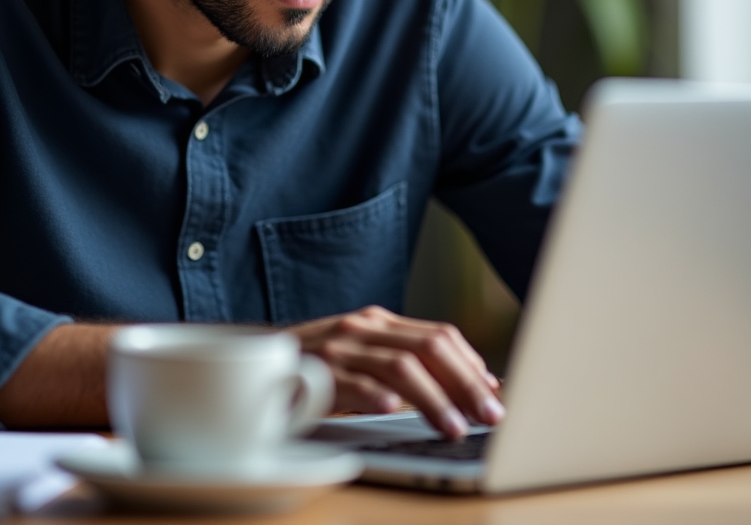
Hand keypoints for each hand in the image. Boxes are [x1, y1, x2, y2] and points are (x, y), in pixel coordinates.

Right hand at [289, 305, 503, 438]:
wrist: (256, 362)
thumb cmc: (317, 367)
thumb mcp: (364, 356)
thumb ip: (407, 362)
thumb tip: (472, 383)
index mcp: (378, 323)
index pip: (438, 334)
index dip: (471, 364)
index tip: (494, 394)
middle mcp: (362, 328)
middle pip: (428, 347)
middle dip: (465, 382)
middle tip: (489, 415)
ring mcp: (338, 348)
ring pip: (400, 367)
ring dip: (434, 398)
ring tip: (454, 427)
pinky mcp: (315, 373)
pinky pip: (351, 382)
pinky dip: (375, 396)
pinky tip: (393, 413)